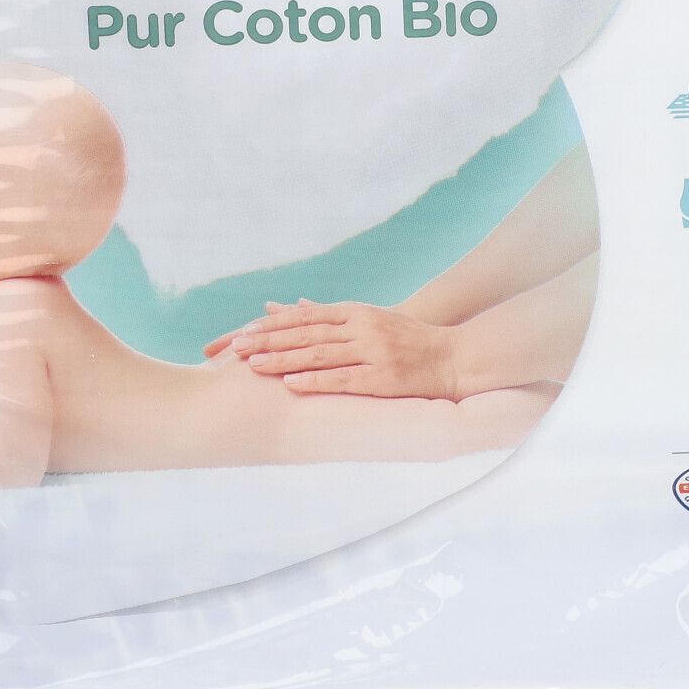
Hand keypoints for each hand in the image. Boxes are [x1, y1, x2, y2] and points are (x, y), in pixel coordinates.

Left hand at [205, 299, 463, 398]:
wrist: (451, 357)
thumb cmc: (405, 339)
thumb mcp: (366, 317)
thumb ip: (326, 314)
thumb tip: (286, 304)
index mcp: (355, 312)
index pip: (306, 316)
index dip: (273, 325)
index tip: (242, 334)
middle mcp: (361, 327)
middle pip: (307, 333)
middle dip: (270, 341)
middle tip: (238, 349)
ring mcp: (372, 351)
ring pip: (320, 354)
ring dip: (285, 359)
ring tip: (255, 365)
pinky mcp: (382, 376)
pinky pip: (343, 378)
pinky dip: (316, 380)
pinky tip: (292, 383)